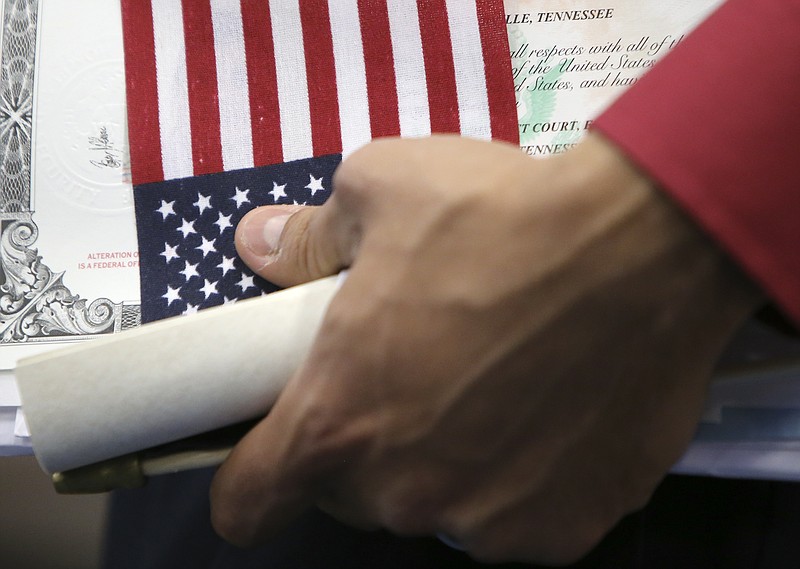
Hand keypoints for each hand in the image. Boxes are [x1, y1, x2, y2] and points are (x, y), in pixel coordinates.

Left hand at [210, 134, 760, 563]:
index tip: (273, 451)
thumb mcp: (380, 192)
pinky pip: (515, 513)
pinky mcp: (564, 528)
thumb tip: (260, 244)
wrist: (642, 245)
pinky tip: (548, 411)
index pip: (249, 502)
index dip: (250, 479)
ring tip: (491, 386)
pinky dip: (519, 476)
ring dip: (446, 462)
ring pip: (436, 505)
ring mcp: (488, 519)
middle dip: (366, 445)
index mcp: (339, 418)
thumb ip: (306, 237)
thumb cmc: (499, 215)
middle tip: (411, 375)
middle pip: (351, 495)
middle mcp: (404, 489)